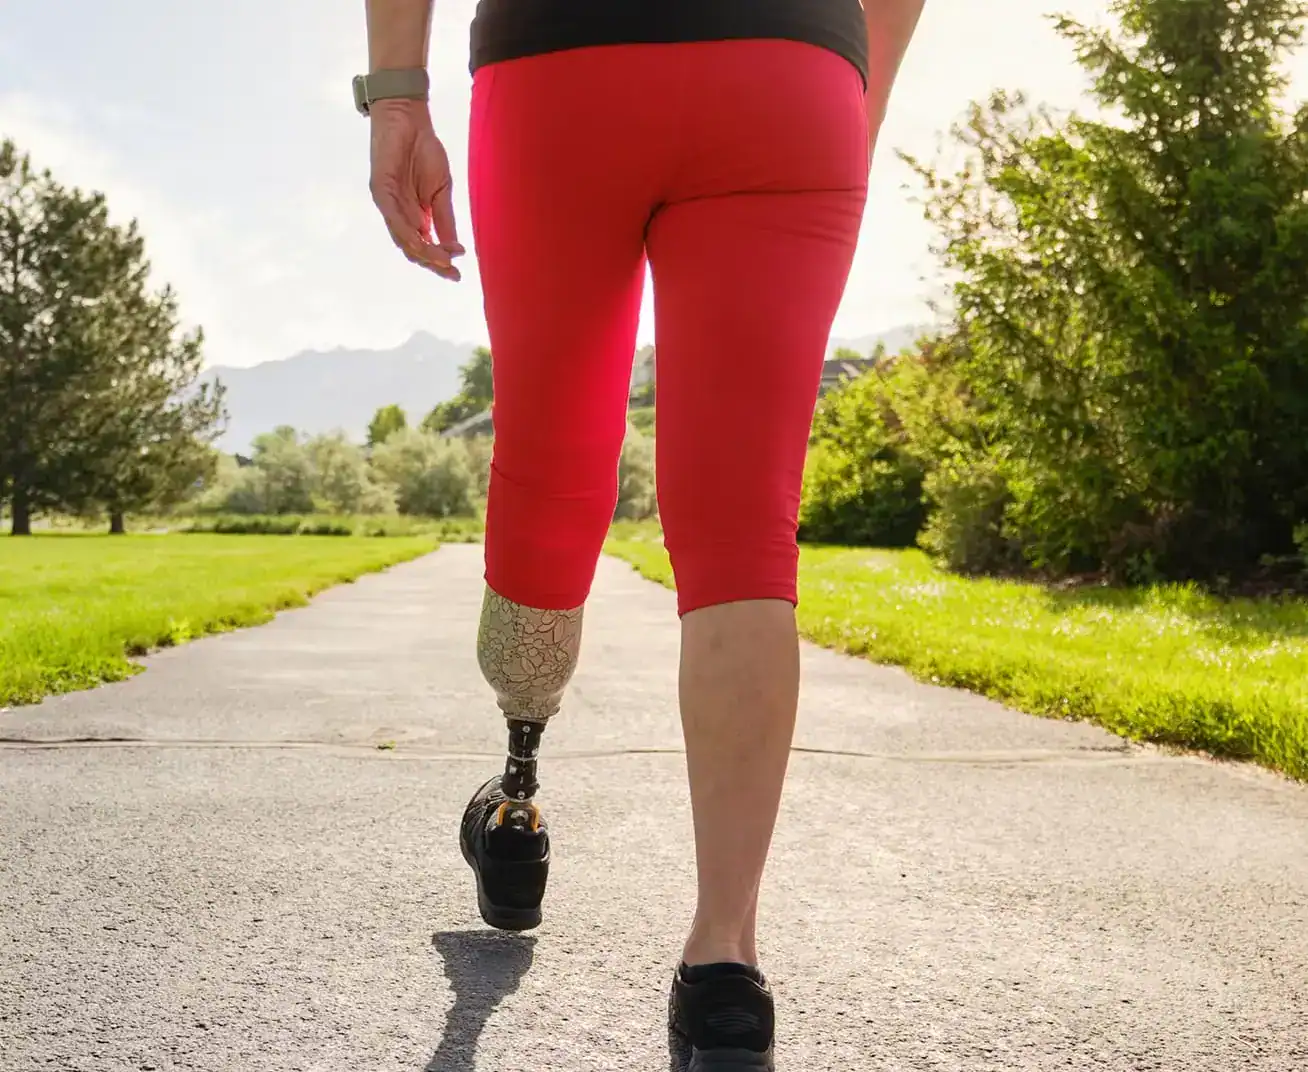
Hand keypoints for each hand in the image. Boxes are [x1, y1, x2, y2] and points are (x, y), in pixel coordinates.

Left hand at [368, 98, 464, 280]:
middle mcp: (399, 215)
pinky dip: (408, 232)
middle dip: (433, 263)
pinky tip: (423, 240)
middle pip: (413, 249)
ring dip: (423, 252)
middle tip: (451, 272)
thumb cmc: (424, 150)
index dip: (440, 262)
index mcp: (414, 217)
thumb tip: (453, 248)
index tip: (458, 273)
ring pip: (402, 239)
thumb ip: (444, 219)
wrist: (409, 118)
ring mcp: (388, 204)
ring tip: (442, 260)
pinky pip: (393, 218)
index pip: (424, 247)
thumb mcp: (442, 191)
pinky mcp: (380, 190)